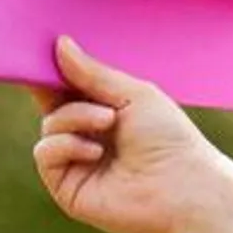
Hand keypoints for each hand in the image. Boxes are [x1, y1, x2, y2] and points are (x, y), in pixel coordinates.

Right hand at [31, 36, 232, 232]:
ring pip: (49, 125)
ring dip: (74, 116)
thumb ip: (94, 73)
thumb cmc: (172, 141)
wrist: (187, 189)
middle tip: (74, 80)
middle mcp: (90, 138)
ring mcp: (78, 164)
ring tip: (109, 120)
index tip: (45, 50)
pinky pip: (45, 154)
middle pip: (52, 105)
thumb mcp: (135, 95)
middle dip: (59, 90)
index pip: (69, 90)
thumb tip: (60, 44)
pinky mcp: (69, 188)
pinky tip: (95, 150)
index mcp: (106, 115)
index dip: (55, 72)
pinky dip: (64, 145)